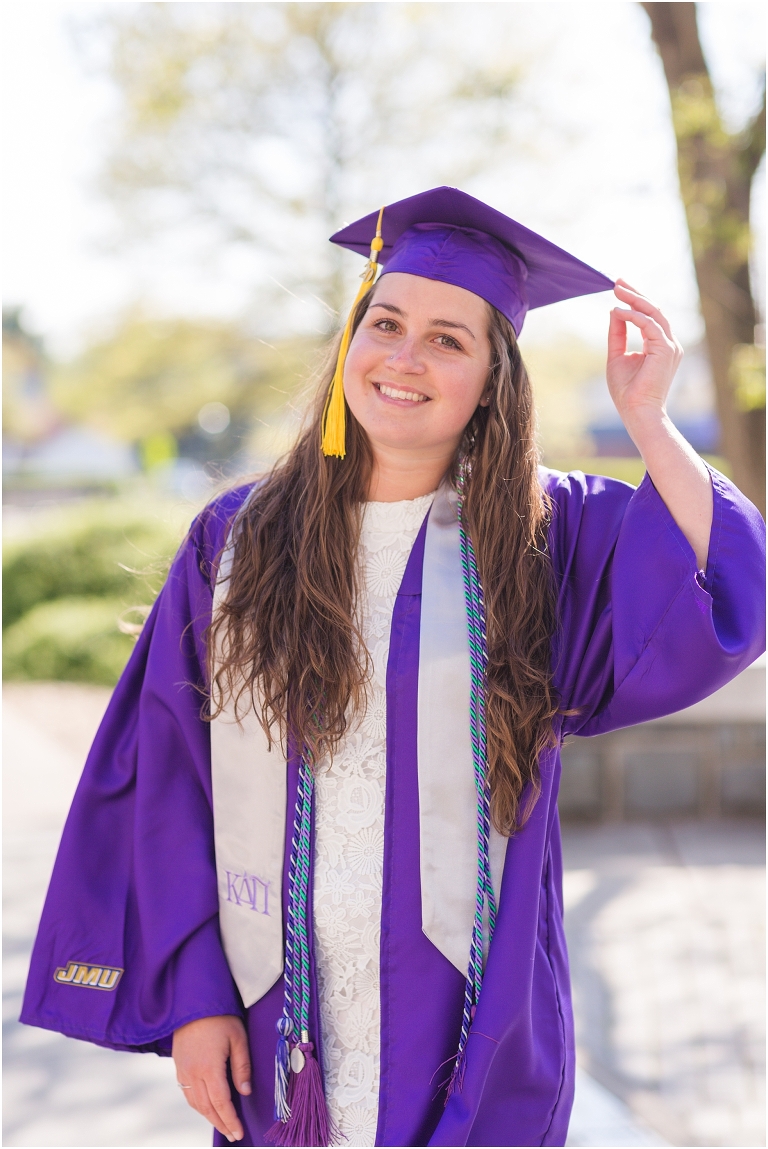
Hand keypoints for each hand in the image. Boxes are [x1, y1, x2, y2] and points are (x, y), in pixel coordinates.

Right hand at [172, 1014, 250, 1142]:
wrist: (193, 1000)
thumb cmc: (220, 1017)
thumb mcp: (238, 1038)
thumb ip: (242, 1067)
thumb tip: (245, 1092)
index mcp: (209, 1068)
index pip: (221, 1103)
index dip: (230, 1120)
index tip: (239, 1133)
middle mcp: (193, 1073)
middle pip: (207, 1107)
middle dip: (221, 1123)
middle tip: (233, 1135)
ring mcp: (183, 1070)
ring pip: (195, 1103)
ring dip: (209, 1116)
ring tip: (222, 1125)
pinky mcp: (178, 1065)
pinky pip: (187, 1093)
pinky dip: (198, 1105)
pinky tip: (207, 1107)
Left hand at [606, 280, 683, 430]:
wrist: (636, 411)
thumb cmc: (627, 390)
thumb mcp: (617, 356)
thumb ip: (617, 334)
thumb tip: (615, 311)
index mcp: (660, 345)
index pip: (649, 316)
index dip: (635, 300)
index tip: (619, 288)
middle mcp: (669, 343)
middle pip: (654, 310)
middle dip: (635, 294)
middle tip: (617, 282)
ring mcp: (670, 346)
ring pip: (654, 313)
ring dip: (634, 299)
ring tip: (616, 290)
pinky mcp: (665, 349)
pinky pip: (649, 325)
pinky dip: (633, 316)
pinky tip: (618, 311)